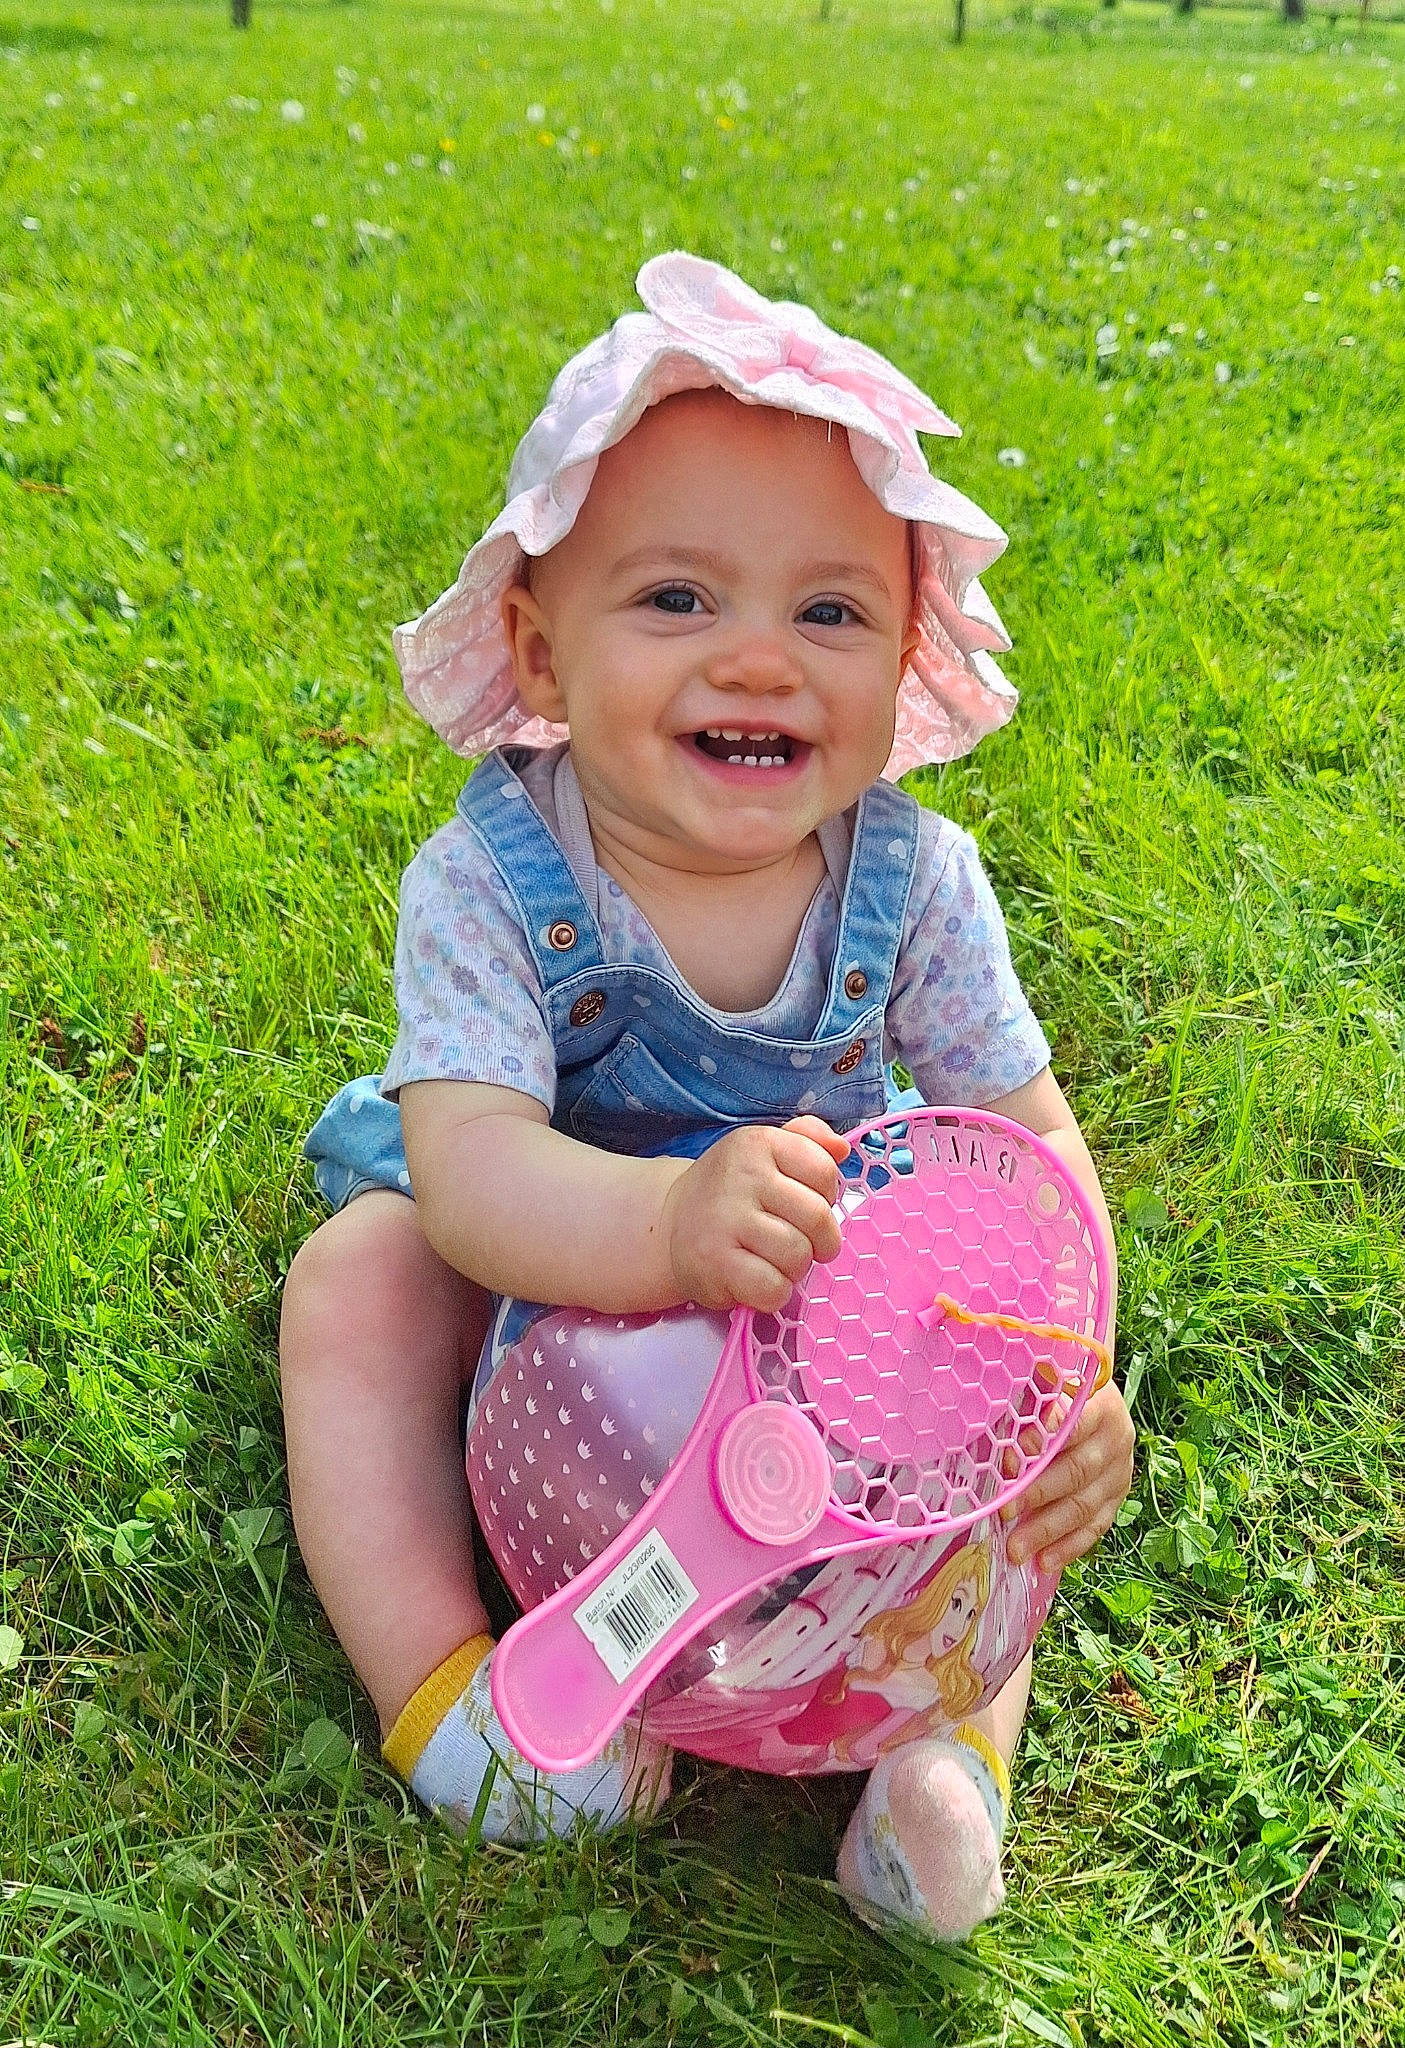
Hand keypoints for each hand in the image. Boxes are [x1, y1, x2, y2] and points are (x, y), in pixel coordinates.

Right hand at [661, 1117, 849, 1312]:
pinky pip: (774, 1287)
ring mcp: (726, 1220)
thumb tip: (841, 1147)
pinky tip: (756, 1279)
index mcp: (758, 1143)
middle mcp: (741, 1176)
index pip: (824, 1171)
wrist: (670, 1223)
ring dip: (794, 1268)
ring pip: (798, 1255)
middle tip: (798, 1242)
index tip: (804, 1204)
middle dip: (819, 1240)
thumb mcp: (764, 1152)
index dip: (826, 1196)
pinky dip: (774, 1293)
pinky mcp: (716, 1263)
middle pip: (817, 1218)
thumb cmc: (731, 1191)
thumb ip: (807, 1140)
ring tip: (771, 1259)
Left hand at [1005, 1381, 1133, 1574]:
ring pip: (1085, 1505)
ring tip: (1018, 1550)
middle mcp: (1116, 1439)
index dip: (1038, 1446)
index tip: (1008, 1465)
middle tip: (1005, 1514)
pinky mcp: (1118, 1496)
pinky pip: (1096, 1526)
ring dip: (1049, 1531)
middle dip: (1038, 1496)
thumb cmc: (1056, 1389)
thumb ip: (1027, 1408)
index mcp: (1099, 1404)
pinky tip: (1045, 1562)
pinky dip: (1069, 1547)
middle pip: (1076, 1472)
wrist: (1095, 1398)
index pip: (1070, 1426)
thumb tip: (1006, 1451)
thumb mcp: (1043, 1383)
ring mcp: (1120, 1471)